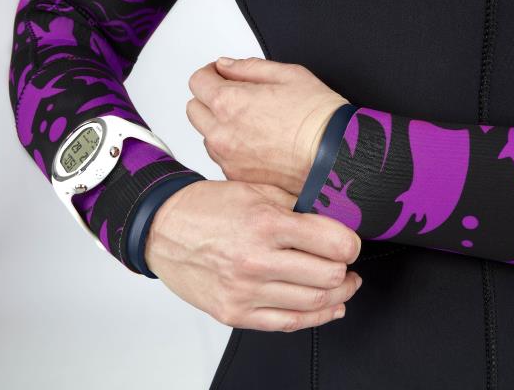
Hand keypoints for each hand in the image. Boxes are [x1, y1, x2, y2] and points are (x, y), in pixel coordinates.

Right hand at [145, 179, 362, 331]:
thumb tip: (334, 218)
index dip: (351, 244)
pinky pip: (287, 323)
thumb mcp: (256, 190)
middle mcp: (257, 260)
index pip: (333, 243)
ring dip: (339, 295)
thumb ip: (297, 205)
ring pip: (313, 302)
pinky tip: (329, 309)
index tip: (351, 243)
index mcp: (266, 223)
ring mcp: (245, 291)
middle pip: (329, 276)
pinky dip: (316, 318)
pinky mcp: (234, 313)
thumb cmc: (208, 208)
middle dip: (347, 271)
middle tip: (348, 265)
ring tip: (344, 285)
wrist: (162, 229)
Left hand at [186, 57, 348, 194]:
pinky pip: (222, 158)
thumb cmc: (319, 118)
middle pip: (195, 109)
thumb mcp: (289, 74)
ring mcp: (228, 158)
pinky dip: (232, 149)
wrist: (336, 157)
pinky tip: (257, 143)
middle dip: (211, 99)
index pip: (197, 81)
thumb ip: (249, 67)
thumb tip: (227, 66)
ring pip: (207, 135)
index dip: (211, 74)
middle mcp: (222, 132)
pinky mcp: (238, 176)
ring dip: (220, 126)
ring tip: (252, 123)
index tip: (222, 75)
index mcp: (229, 102)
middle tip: (236, 97)